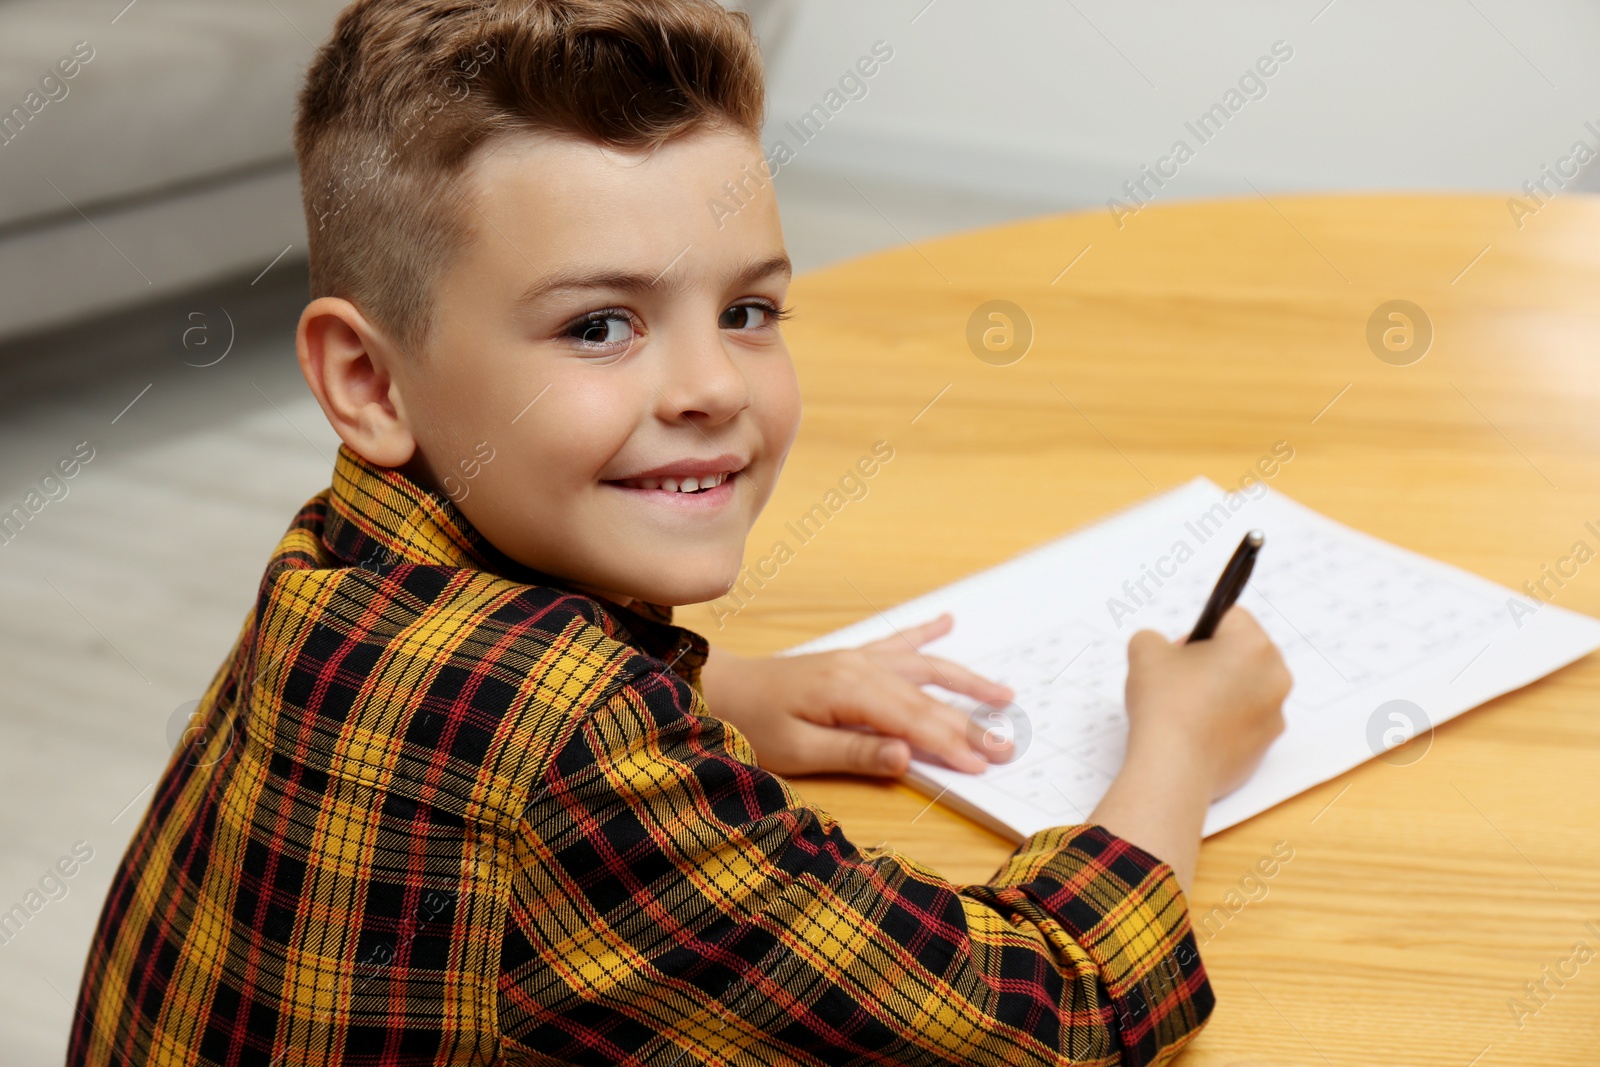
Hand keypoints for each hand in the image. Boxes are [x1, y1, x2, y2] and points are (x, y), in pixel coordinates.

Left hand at [698, 613, 1014, 777]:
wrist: (721, 690)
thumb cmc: (753, 724)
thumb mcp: (798, 751)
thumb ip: (855, 753)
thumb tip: (906, 758)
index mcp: (849, 691)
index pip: (913, 722)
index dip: (950, 744)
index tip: (983, 764)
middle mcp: (860, 667)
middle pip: (926, 698)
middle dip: (969, 723)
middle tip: (1007, 746)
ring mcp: (857, 659)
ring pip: (923, 668)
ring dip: (964, 681)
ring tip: (1003, 694)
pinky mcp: (851, 659)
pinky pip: (897, 643)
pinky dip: (924, 632)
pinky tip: (947, 621)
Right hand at [1090, 607, 1290, 890]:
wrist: (1174, 768)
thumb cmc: (1165, 705)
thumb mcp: (1145, 651)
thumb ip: (1154, 637)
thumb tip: (1163, 649)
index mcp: (1253, 645)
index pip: (1231, 617)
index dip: (1200, 631)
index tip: (1180, 652)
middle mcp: (1275, 676)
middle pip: (1245, 652)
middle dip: (1215, 659)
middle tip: (1181, 679)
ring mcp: (1275, 713)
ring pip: (1247, 687)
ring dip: (1223, 690)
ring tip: (1187, 708)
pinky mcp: (1267, 744)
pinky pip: (1247, 720)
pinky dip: (1227, 721)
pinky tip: (1197, 732)